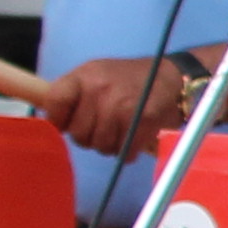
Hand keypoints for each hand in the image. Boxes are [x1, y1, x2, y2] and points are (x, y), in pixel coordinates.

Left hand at [38, 49, 203, 166]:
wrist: (173, 76)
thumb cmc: (131, 79)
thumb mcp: (97, 75)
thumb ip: (75, 94)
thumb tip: (54, 122)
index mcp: (85, 75)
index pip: (54, 104)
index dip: (58, 121)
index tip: (68, 124)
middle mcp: (100, 89)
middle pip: (79, 133)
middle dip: (89, 138)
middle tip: (102, 130)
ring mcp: (122, 106)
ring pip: (101, 145)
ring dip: (110, 146)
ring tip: (119, 134)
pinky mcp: (144, 120)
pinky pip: (125, 151)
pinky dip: (128, 152)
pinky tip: (133, 140)